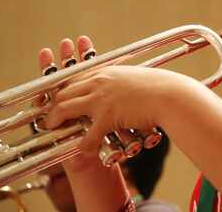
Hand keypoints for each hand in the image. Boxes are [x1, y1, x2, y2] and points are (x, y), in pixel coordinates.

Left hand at [40, 36, 182, 157]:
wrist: (171, 95)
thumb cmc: (158, 87)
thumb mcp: (134, 77)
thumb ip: (120, 81)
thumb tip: (117, 87)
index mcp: (105, 71)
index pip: (73, 79)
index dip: (61, 92)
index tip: (57, 101)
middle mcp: (98, 82)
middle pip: (63, 93)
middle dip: (53, 106)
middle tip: (51, 117)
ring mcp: (101, 98)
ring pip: (65, 109)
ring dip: (56, 121)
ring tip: (54, 129)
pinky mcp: (107, 116)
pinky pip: (87, 135)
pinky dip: (83, 145)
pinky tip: (85, 150)